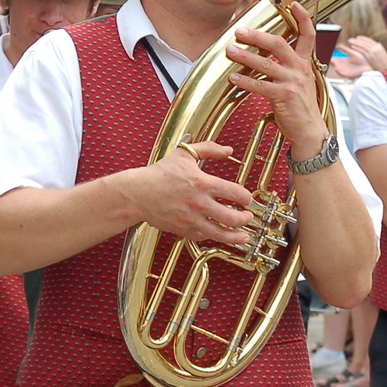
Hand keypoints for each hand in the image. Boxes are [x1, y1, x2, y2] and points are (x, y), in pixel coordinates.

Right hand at [120, 142, 254, 248]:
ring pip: (220, 233)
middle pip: (231, 217)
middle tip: (248, 218)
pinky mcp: (183, 230)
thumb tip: (228, 150)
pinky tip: (219, 234)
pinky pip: (203, 237)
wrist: (138, 194)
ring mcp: (191, 219)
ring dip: (235, 236)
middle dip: (245, 219)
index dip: (246, 197)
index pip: (234, 193)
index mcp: (202, 183)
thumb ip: (208, 149)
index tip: (248, 199)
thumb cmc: (159, 174)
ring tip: (243, 237)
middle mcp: (199, 203)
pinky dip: (213, 236)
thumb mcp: (184, 154)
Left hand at [225, 3, 327, 160]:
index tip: (293, 4)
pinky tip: (234, 77)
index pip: (308, 35)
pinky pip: (261, 86)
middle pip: (279, 44)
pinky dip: (245, 81)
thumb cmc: (300, 109)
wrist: (310, 132)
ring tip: (230, 51)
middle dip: (257, 36)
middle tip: (240, 31)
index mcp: (304, 64)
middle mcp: (300, 69)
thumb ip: (287, 69)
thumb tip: (267, 58)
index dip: (302, 18)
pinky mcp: (284, 96)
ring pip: (266, 64)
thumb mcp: (299, 83)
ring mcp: (293, 82)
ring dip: (245, 57)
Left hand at [341, 34, 386, 73]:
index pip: (369, 40)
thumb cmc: (385, 63)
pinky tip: (352, 46)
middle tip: (351, 39)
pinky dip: (357, 47)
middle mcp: (375, 48)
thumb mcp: (383, 54)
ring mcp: (372, 52)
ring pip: (362, 45)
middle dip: (357, 40)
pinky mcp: (369, 57)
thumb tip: (378, 44)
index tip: (358, 38)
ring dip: (355, 42)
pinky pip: (361, 50)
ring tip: (350, 41)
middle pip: (365, 42)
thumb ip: (378, 49)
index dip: (363, 38)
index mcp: (379, 46)